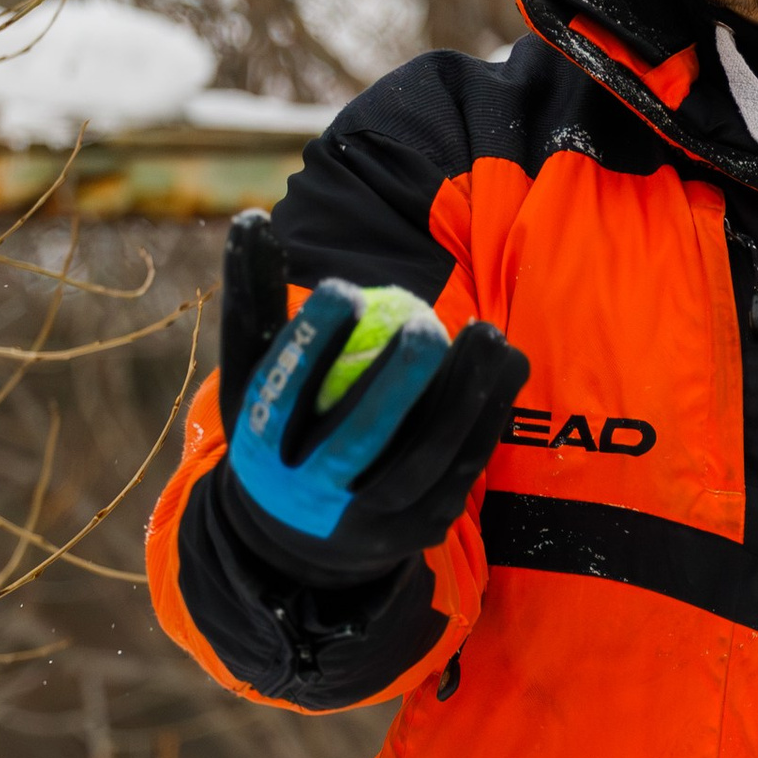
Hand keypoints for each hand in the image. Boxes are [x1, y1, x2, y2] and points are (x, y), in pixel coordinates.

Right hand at [213, 209, 528, 583]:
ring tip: (489, 335)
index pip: (284, 396)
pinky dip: (488, 416)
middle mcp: (314, 493)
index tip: (344, 289)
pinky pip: (464, 468)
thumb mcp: (253, 373)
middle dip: (397, 383)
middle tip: (428, 323)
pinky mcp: (423, 529)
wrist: (301, 541)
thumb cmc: (279, 426)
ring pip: (426, 457)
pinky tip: (505, 364)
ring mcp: (372, 518)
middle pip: (359, 437)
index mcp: (263, 451)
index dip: (311, 344)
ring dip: (465, 396)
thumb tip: (252, 216)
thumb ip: (252, 297)